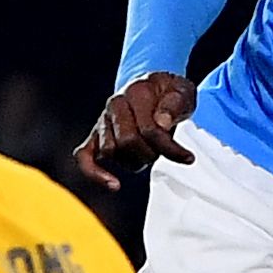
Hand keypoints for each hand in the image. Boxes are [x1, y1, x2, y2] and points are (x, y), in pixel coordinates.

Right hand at [74, 71, 195, 189]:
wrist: (154, 87)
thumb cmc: (169, 93)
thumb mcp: (182, 91)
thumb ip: (175, 104)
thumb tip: (162, 123)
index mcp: (136, 93)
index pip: (149, 129)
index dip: (169, 148)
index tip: (187, 157)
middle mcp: (115, 105)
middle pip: (128, 142)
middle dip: (151, 153)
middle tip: (162, 151)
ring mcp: (103, 121)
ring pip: (111, 151)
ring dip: (134, 161)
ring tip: (148, 153)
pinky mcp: (96, 137)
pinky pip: (84, 156)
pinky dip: (95, 172)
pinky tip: (114, 185)